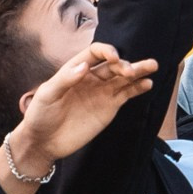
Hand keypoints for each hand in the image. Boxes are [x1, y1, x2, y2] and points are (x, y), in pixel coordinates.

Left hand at [12, 42, 158, 164]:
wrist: (43, 142)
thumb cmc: (40, 114)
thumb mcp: (48, 94)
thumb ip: (65, 79)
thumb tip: (84, 67)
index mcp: (75, 69)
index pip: (95, 53)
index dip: (106, 51)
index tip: (114, 58)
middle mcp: (91, 78)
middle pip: (113, 65)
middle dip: (124, 65)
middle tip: (131, 71)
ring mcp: (101, 93)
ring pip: (123, 78)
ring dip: (138, 71)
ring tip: (152, 66)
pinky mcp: (108, 108)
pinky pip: (126, 95)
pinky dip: (137, 88)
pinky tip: (147, 84)